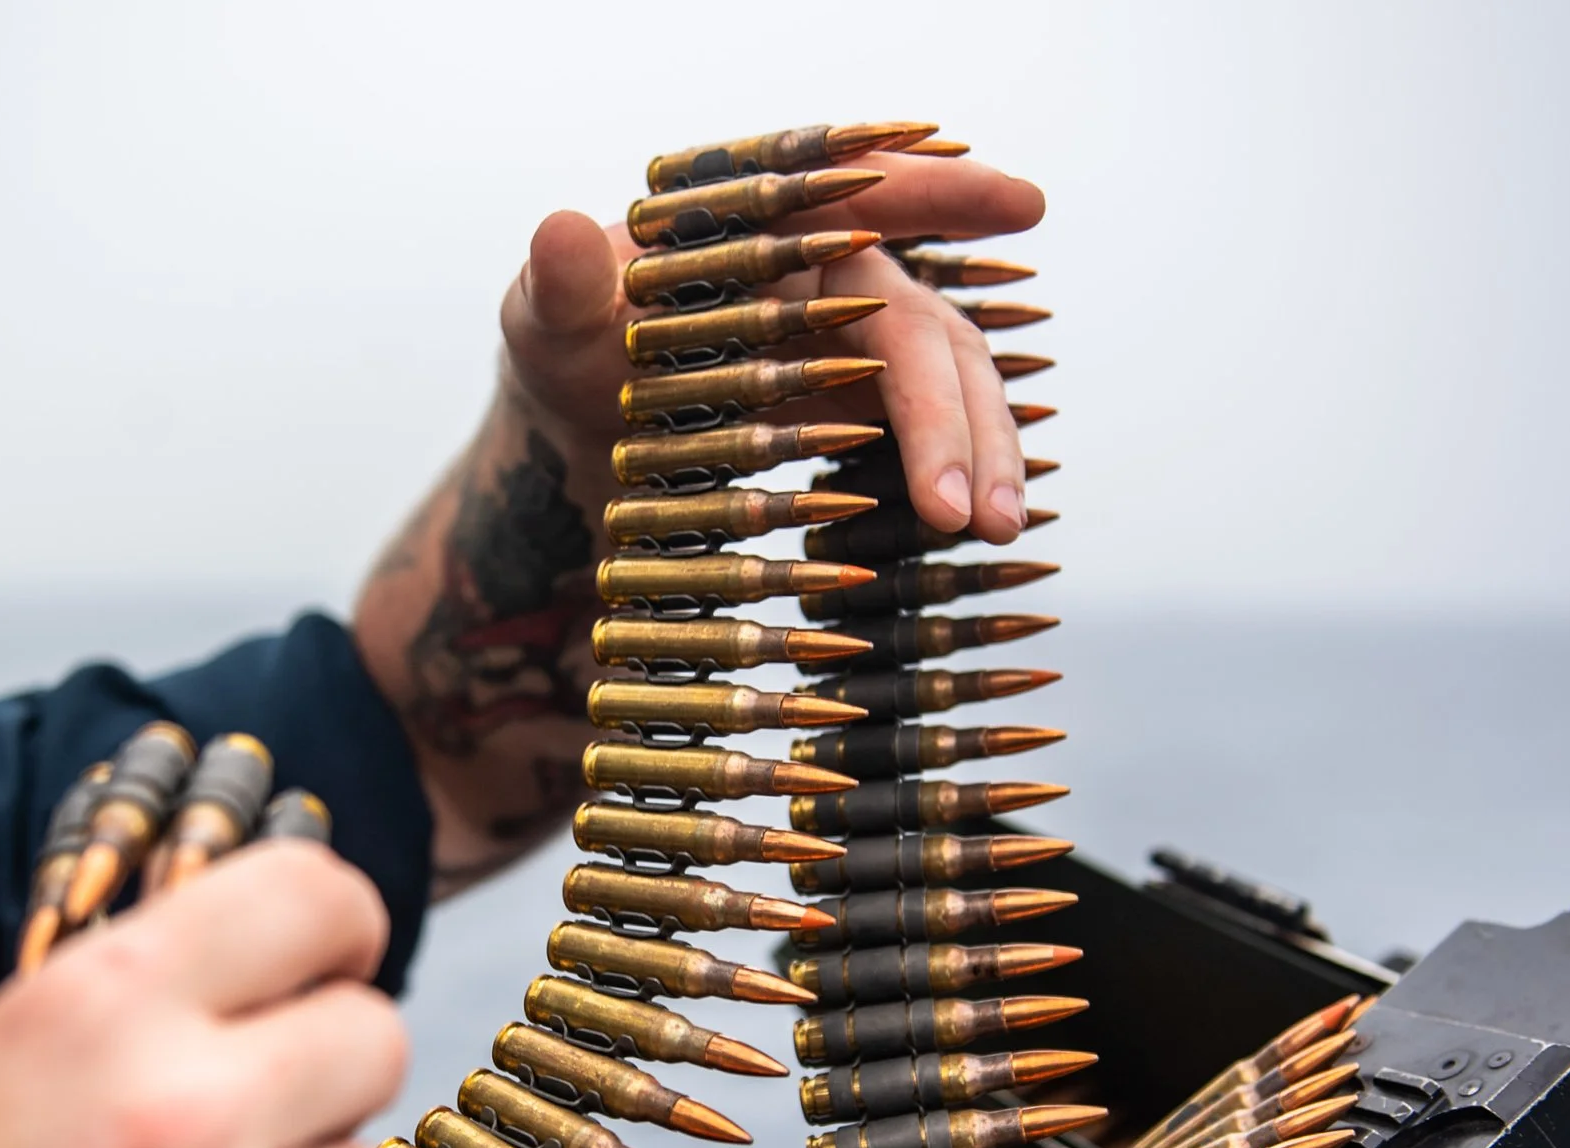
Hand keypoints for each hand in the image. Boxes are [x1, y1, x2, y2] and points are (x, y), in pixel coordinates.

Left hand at [502, 152, 1048, 545]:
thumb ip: (560, 287)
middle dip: (957, 413)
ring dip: (981, 453)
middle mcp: (833, 281)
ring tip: (989, 529)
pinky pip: (930, 439)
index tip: (1021, 200)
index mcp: (768, 234)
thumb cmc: (571, 355)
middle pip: (919, 330)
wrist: (579, 446)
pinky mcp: (867, 417)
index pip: (864, 194)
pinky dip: (960, 479)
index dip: (941, 191)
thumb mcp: (548, 321)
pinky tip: (976, 535)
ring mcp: (858, 352)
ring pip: (948, 385)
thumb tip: (557, 233)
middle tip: (965, 504)